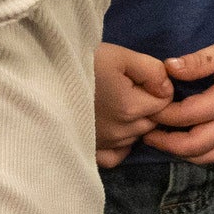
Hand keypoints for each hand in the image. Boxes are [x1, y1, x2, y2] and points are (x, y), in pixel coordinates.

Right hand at [93, 42, 173, 168]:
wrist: (45, 78)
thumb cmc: (83, 63)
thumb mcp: (121, 56)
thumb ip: (152, 71)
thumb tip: (168, 88)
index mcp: (130, 108)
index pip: (164, 103)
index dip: (158, 88)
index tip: (142, 78)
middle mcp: (119, 132)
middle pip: (151, 122)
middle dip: (148, 106)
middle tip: (127, 88)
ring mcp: (104, 144)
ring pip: (135, 137)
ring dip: (133, 123)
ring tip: (115, 104)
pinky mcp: (89, 150)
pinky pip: (115, 156)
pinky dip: (120, 146)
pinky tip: (114, 128)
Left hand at [146, 43, 213, 164]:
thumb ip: (196, 62)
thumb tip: (167, 68)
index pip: (184, 116)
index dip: (162, 115)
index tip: (149, 110)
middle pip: (193, 146)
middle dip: (166, 143)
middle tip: (148, 134)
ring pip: (208, 157)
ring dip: (183, 154)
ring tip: (167, 142)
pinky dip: (204, 153)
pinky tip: (193, 142)